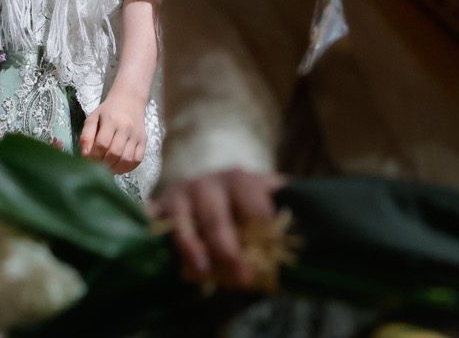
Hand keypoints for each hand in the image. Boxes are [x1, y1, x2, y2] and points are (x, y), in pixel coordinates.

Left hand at [79, 89, 147, 173]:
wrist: (130, 99)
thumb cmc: (108, 110)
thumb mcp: (93, 117)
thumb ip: (86, 135)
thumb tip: (84, 155)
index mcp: (111, 120)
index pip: (102, 144)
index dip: (94, 156)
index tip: (89, 161)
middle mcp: (126, 128)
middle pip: (115, 153)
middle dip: (104, 164)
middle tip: (98, 167)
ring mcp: (137, 135)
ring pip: (127, 159)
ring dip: (115, 168)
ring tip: (108, 168)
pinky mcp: (144, 140)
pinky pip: (138, 159)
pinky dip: (128, 167)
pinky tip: (119, 167)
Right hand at [152, 168, 285, 289]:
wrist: (207, 192)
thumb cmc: (243, 205)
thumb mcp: (264, 202)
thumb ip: (281, 216)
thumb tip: (303, 241)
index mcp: (238, 179)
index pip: (249, 194)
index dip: (259, 216)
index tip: (271, 240)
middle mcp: (206, 184)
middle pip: (215, 217)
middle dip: (229, 249)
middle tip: (243, 278)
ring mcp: (179, 197)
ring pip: (183, 224)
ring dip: (193, 250)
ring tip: (204, 273)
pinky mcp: (158, 211)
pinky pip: (155, 227)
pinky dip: (158, 240)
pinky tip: (161, 256)